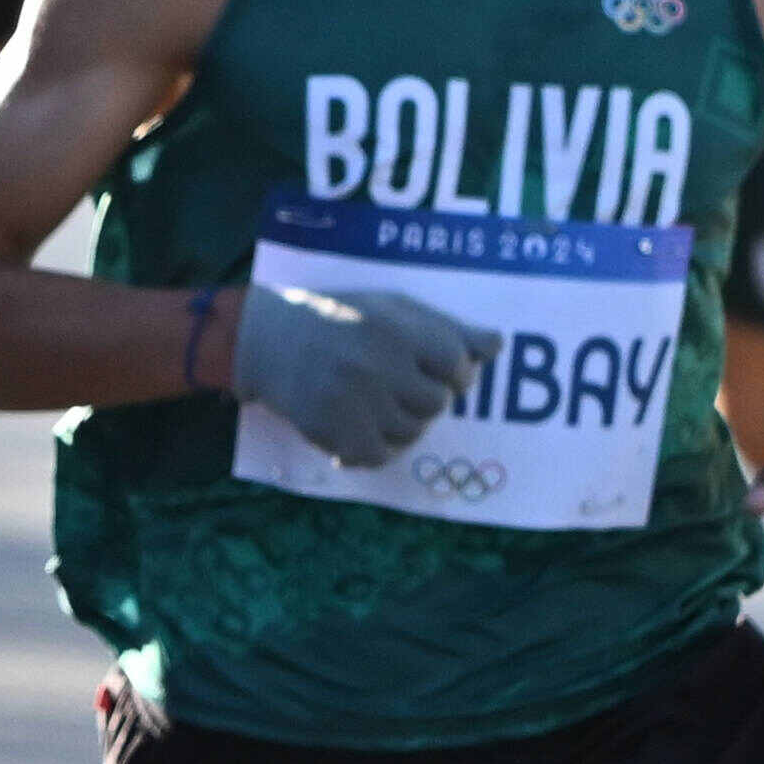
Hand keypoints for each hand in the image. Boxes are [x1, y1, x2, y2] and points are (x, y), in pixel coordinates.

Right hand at [229, 274, 486, 466]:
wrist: (266, 338)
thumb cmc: (340, 318)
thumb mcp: (393, 307)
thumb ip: (446, 327)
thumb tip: (497, 346)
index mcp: (396, 330)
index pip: (458, 363)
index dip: (455, 370)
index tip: (437, 368)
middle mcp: (377, 366)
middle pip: (439, 403)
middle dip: (427, 396)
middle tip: (400, 384)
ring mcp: (354, 402)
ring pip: (413, 432)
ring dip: (403, 422)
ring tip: (378, 403)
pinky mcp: (334, 432)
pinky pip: (381, 455)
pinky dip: (377, 446)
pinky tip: (361, 425)